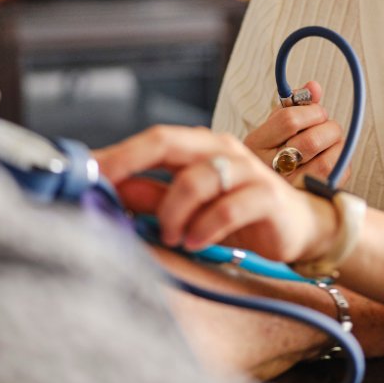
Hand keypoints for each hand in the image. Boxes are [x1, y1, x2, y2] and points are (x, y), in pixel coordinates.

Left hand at [94, 126, 338, 262]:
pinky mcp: (266, 196)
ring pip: (196, 179)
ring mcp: (247, 170)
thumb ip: (152, 196)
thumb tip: (107, 191)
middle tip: (105, 188)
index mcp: (201, 147)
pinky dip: (204, 228)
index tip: (83, 171)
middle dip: (130, 163)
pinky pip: (227, 208)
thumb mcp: (189, 207)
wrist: (300, 227)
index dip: (118, 154)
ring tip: (170, 236)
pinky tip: (195, 242)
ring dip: (173, 213)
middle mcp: (222, 149)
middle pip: (169, 142)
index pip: (153, 140)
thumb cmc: (240, 213)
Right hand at [243, 80, 348, 186]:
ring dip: (337, 146)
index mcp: (255, 144)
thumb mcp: (274, 125)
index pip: (289, 120)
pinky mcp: (307, 198)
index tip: (317, 112)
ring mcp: (288, 188)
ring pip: (326, 162)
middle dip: (328, 128)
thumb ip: (294, 104)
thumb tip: (314, 87)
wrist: (263, 192)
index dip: (312, 111)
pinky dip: (341, 163)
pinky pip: (335, 177)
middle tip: (328, 127)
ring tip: (332, 142)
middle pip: (311, 141)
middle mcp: (268, 168)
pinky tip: (332, 158)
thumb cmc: (272, 152)